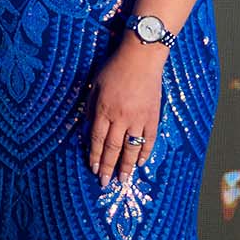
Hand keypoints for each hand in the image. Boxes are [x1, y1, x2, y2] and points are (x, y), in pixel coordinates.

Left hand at [86, 38, 165, 185]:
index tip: (94, 169)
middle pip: (113, 148)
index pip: (98, 139)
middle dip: (108, 167)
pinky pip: (149, 139)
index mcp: (104, 109)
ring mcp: (138, 118)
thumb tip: (87, 127)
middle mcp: (120, 117)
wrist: (141, 57)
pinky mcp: (153, 116)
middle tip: (105, 182)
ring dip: (126, 166)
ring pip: (131, 148)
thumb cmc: (115, 68)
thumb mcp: (95, 84)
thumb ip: (90, 106)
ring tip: (123, 180)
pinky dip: (145, 152)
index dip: (95, 156)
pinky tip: (140, 163)